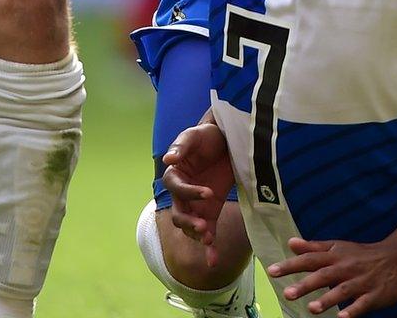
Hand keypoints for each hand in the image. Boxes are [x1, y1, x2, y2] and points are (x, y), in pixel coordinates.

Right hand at [160, 118, 234, 260]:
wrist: (227, 140)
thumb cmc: (207, 136)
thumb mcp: (195, 135)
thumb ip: (182, 146)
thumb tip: (168, 159)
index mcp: (175, 176)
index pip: (177, 188)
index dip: (190, 192)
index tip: (208, 192)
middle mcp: (183, 194)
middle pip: (179, 214)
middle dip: (189, 222)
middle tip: (203, 227)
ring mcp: (196, 205)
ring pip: (190, 226)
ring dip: (197, 234)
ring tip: (209, 238)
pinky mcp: (211, 211)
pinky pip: (208, 232)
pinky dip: (209, 248)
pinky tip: (213, 261)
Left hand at [267, 234, 396, 316]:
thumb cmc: (363, 254)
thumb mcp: (338, 247)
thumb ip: (314, 247)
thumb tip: (291, 243)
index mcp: (336, 256)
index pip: (310, 259)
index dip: (291, 264)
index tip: (272, 271)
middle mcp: (347, 268)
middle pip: (324, 275)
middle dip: (306, 284)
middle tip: (287, 293)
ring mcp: (362, 282)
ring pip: (343, 290)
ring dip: (328, 299)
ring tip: (312, 309)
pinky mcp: (375, 294)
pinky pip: (363, 303)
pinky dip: (353, 310)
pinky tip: (342, 317)